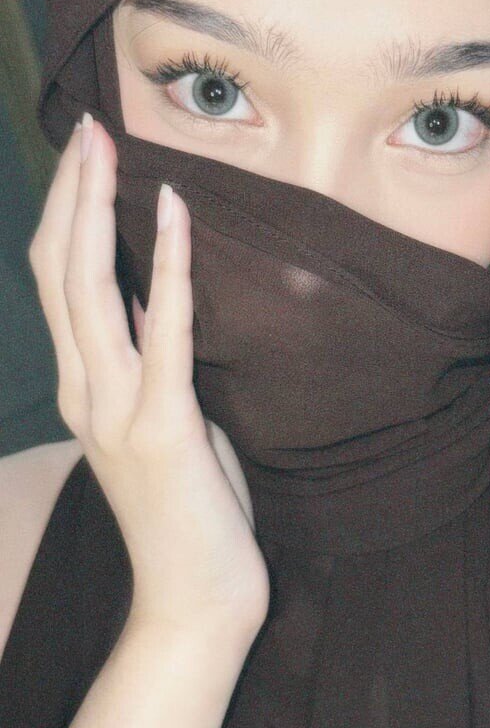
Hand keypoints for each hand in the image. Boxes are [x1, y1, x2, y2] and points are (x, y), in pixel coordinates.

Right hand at [28, 114, 269, 642]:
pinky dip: (170, 268)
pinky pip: (165, 334)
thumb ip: (147, 366)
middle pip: (59, 274)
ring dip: (97, 211)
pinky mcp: (163, 430)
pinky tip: (176, 212)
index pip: (57, 285)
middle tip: (88, 128)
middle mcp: (84, 393)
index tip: (84, 155)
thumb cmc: (187, 510)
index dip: (65, 215)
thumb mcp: (162, 425)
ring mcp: (116, 412)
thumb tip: (156, 301)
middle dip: (70, 194)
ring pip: (88, 292)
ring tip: (110, 147)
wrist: (194, 599)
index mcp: (82, 389)